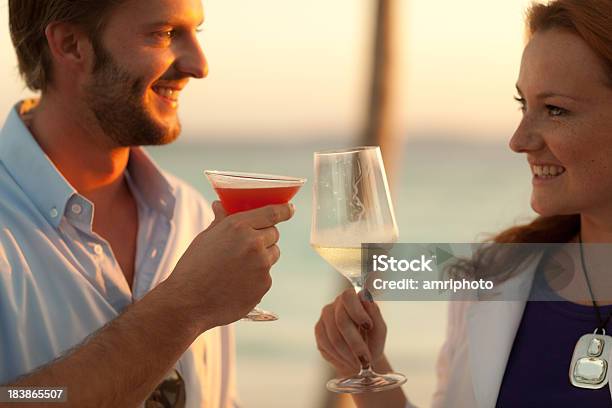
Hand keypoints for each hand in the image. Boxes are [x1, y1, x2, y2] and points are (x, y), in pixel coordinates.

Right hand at [167, 201, 294, 329]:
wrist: (188, 302)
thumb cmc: (193, 267)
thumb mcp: (205, 238)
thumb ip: (221, 220)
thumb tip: (221, 205)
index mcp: (239, 226)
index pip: (272, 212)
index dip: (284, 210)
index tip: (291, 209)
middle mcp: (254, 242)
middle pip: (274, 234)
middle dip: (264, 237)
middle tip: (247, 247)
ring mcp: (261, 265)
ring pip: (273, 254)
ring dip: (263, 257)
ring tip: (238, 267)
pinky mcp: (264, 284)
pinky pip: (266, 275)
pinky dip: (256, 278)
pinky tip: (237, 284)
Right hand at [315, 288, 386, 375]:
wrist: (361, 357)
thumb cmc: (372, 340)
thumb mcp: (379, 330)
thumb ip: (375, 314)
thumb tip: (366, 298)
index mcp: (353, 298)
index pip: (348, 296)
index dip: (357, 311)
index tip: (368, 326)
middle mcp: (337, 304)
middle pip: (341, 320)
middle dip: (355, 343)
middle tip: (366, 359)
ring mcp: (325, 317)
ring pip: (334, 336)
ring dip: (349, 354)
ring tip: (359, 365)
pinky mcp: (319, 330)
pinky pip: (326, 344)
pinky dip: (340, 357)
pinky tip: (349, 362)